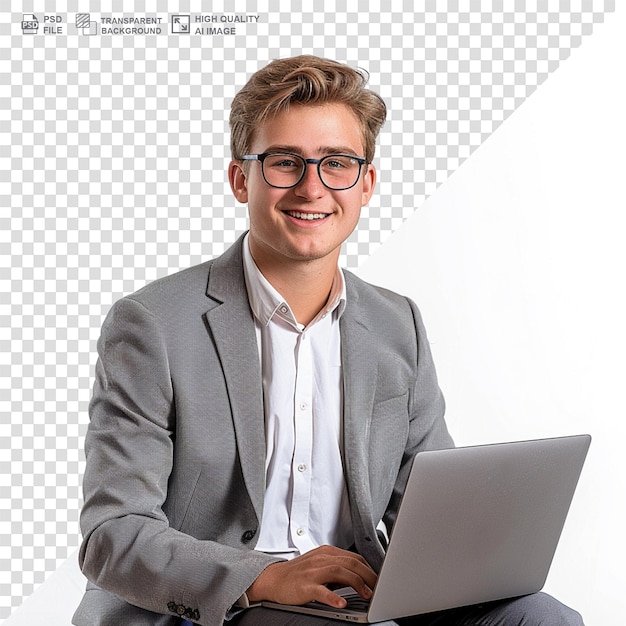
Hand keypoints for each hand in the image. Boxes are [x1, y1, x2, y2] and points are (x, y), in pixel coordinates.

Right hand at [247, 545, 376, 607]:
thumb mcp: (319, 563)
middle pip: (351, 563)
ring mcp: (313, 571)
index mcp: (327, 552)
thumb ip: (337, 566)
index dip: (369, 569)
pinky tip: (341, 603)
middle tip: (379, 587)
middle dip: (369, 575)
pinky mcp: (305, 586)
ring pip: (340, 572)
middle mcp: (321, 559)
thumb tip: (360, 576)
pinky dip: (333, 597)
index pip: (354, 557)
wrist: (273, 579)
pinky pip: (321, 591)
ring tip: (367, 594)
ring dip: (357, 583)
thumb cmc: (298, 573)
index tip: (379, 579)